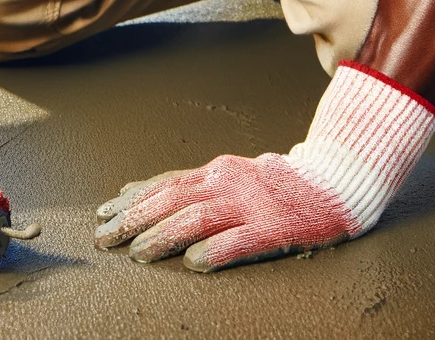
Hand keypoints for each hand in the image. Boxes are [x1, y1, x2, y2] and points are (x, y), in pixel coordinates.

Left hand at [95, 62, 434, 271]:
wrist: (333, 181)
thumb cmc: (273, 184)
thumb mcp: (226, 177)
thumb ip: (187, 185)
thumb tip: (133, 192)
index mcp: (213, 172)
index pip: (163, 185)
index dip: (131, 200)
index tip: (101, 214)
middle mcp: (226, 182)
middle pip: (170, 200)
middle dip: (133, 219)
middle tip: (104, 238)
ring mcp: (250, 203)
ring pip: (197, 217)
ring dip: (163, 235)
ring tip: (138, 254)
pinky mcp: (275, 226)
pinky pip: (242, 239)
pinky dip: (216, 250)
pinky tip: (195, 263)